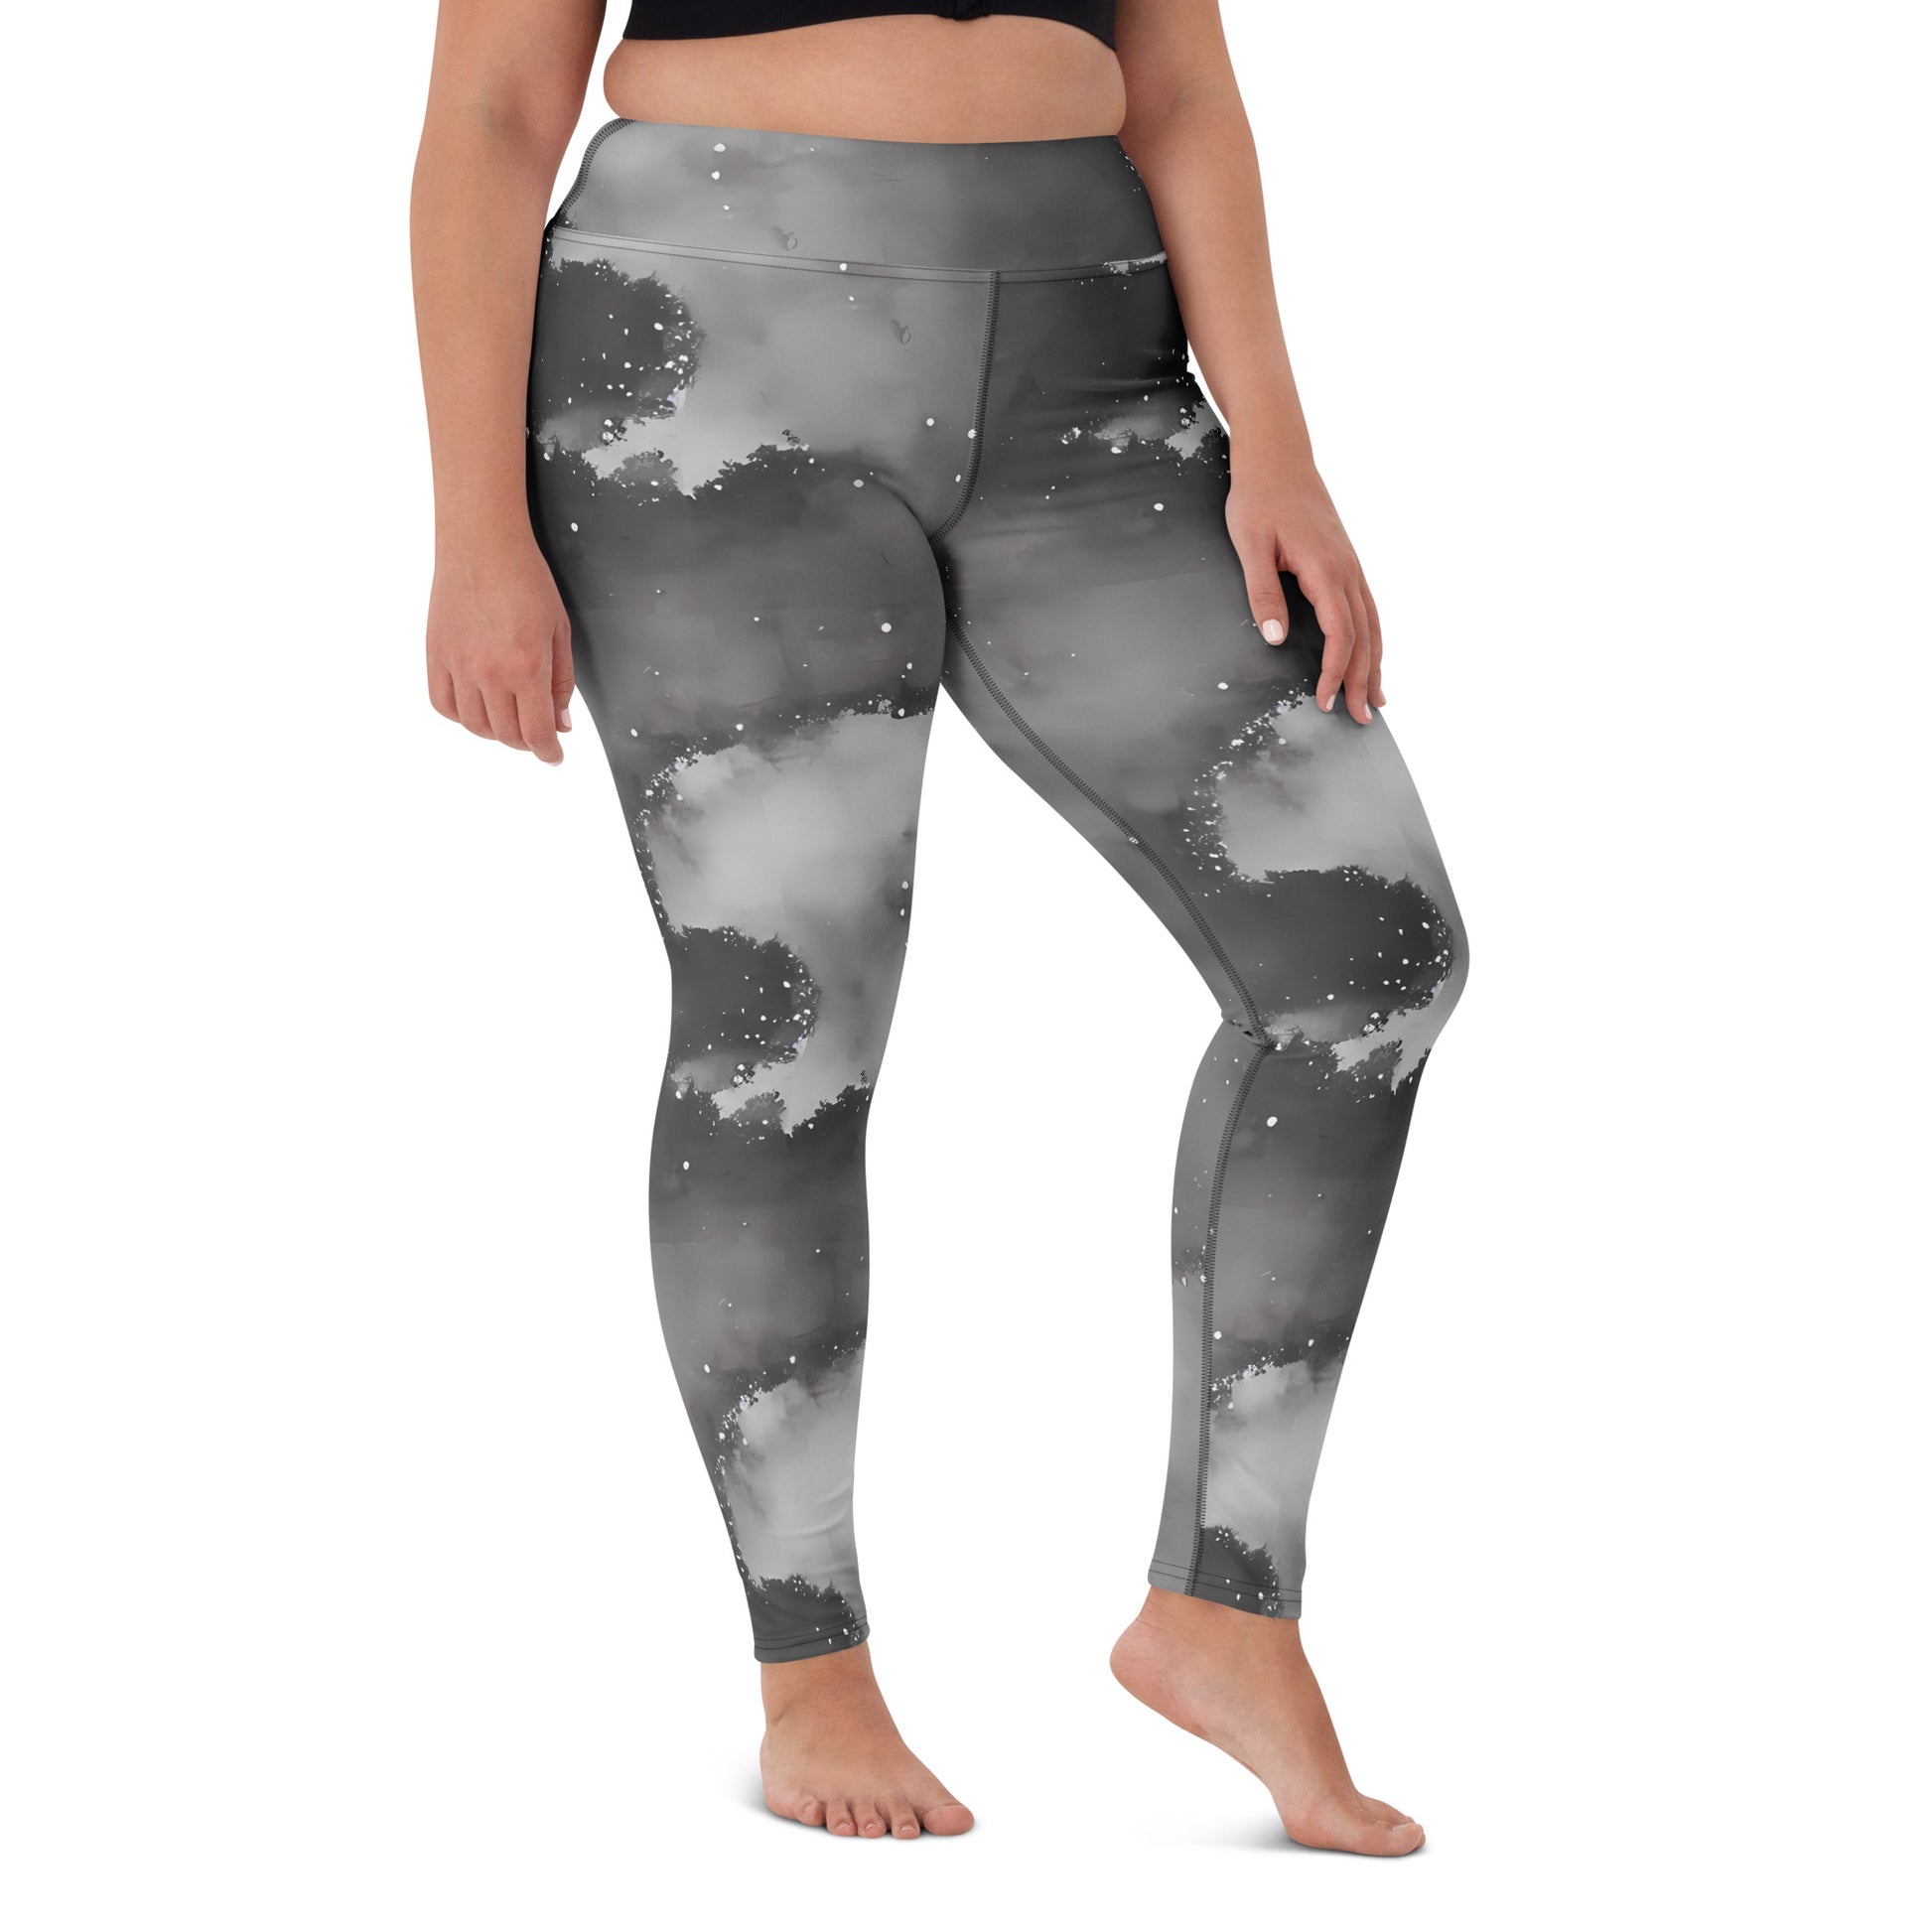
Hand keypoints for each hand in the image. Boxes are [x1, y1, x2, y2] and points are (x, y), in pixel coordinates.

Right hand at [426, 533, 574, 763]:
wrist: (481, 544)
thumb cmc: (526, 580)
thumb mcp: (559, 632)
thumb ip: (561, 683)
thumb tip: (560, 724)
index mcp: (527, 667)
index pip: (535, 733)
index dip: (547, 753)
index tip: (553, 756)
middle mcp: (489, 672)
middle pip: (506, 735)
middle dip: (526, 742)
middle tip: (536, 733)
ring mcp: (458, 665)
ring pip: (474, 725)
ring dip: (495, 732)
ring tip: (508, 719)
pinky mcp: (436, 654)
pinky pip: (443, 704)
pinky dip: (460, 716)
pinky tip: (476, 707)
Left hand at [1227, 457, 1382, 724]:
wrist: (1277, 456)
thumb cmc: (1259, 497)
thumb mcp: (1250, 545)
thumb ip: (1263, 593)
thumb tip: (1278, 638)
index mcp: (1326, 569)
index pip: (1340, 634)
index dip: (1335, 672)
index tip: (1325, 701)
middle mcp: (1347, 570)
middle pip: (1364, 636)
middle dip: (1363, 680)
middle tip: (1359, 719)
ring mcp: (1351, 565)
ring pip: (1372, 624)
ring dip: (1375, 664)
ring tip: (1377, 699)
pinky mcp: (1346, 561)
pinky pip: (1368, 608)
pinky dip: (1373, 638)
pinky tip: (1372, 654)